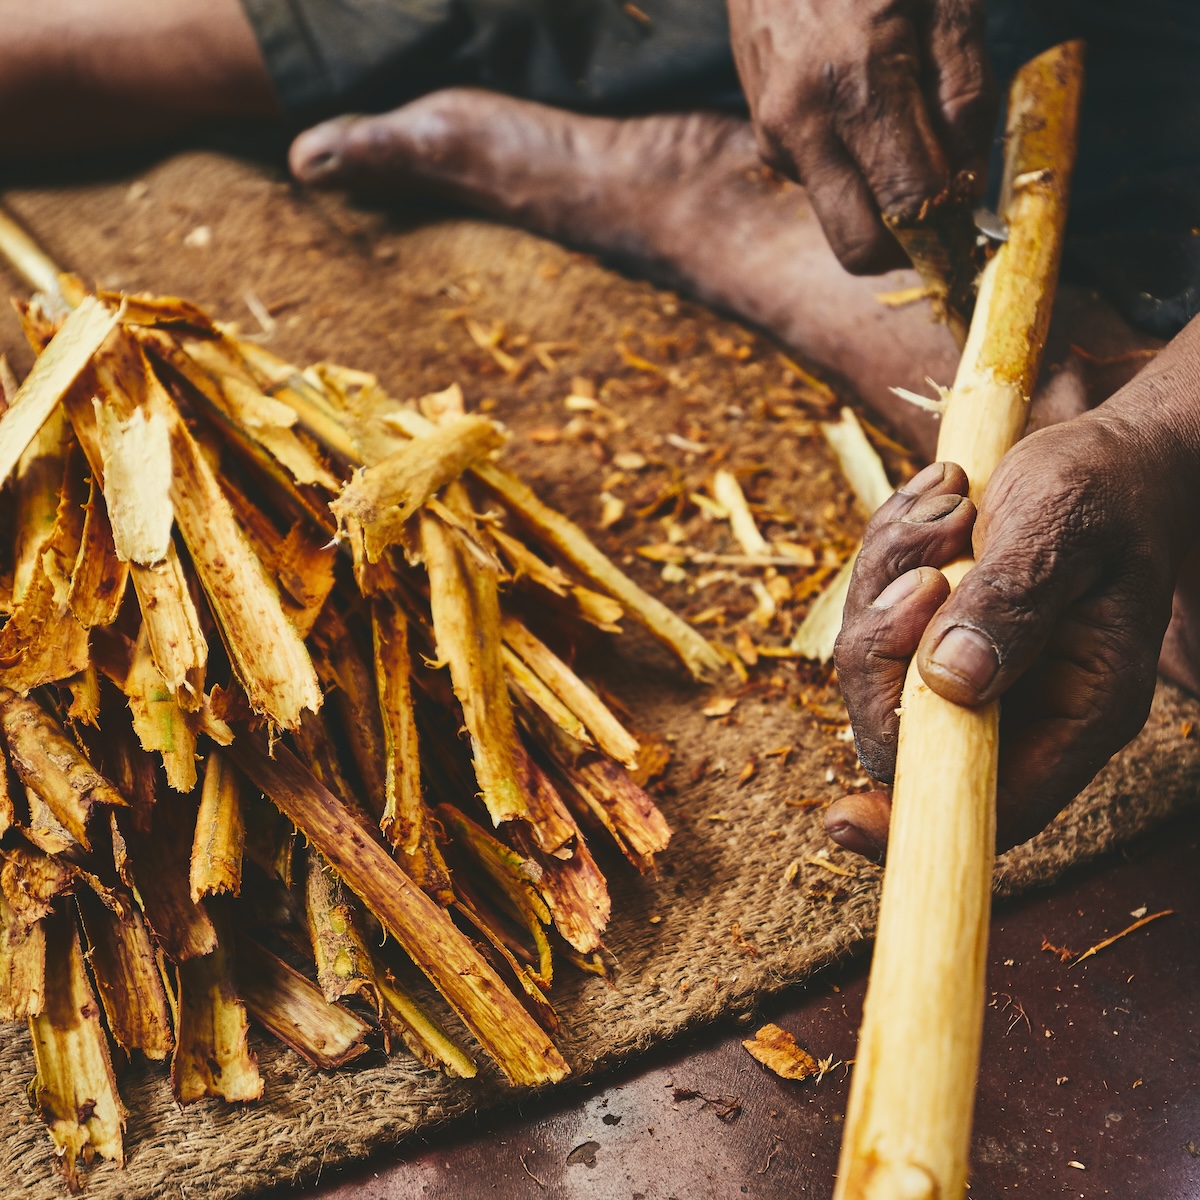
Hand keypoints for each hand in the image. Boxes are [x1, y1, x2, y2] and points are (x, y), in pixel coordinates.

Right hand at [726, 0, 993, 271]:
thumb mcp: (947, 0)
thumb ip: (966, 95)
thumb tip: (967, 181)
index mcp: (858, 87)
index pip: (908, 209)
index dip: (948, 227)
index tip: (974, 214)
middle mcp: (804, 127)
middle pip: (860, 248)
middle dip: (907, 245)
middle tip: (943, 208)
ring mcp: (776, 137)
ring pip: (841, 219)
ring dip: (881, 204)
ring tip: (906, 132)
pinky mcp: (765, 138)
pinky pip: (822, 183)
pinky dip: (856, 169)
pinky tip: (865, 110)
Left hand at [828, 399, 1199, 858]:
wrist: (1112, 456)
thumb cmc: (1107, 489)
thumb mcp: (1065, 526)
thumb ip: (1014, 599)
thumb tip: (952, 681)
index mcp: (1080, 706)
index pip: (994, 805)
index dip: (913, 819)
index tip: (839, 818)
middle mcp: (1022, 705)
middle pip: (904, 733)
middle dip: (886, 645)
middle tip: (929, 566)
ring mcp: (973, 671)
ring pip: (877, 667)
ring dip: (888, 577)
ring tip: (951, 506)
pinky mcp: (937, 633)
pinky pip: (873, 614)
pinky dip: (887, 556)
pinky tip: (936, 502)